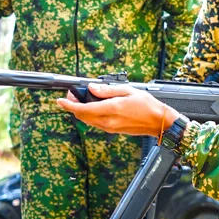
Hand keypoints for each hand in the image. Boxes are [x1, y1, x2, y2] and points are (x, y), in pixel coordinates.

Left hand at [57, 84, 178, 136]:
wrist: (158, 122)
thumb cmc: (148, 105)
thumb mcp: (128, 91)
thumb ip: (108, 90)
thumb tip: (92, 87)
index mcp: (111, 109)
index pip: (83, 108)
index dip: (68, 105)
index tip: (60, 100)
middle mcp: (108, 121)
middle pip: (82, 116)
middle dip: (73, 107)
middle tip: (72, 96)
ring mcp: (110, 127)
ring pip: (88, 121)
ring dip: (81, 111)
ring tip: (81, 100)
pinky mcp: (113, 130)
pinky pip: (95, 123)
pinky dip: (89, 115)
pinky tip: (92, 107)